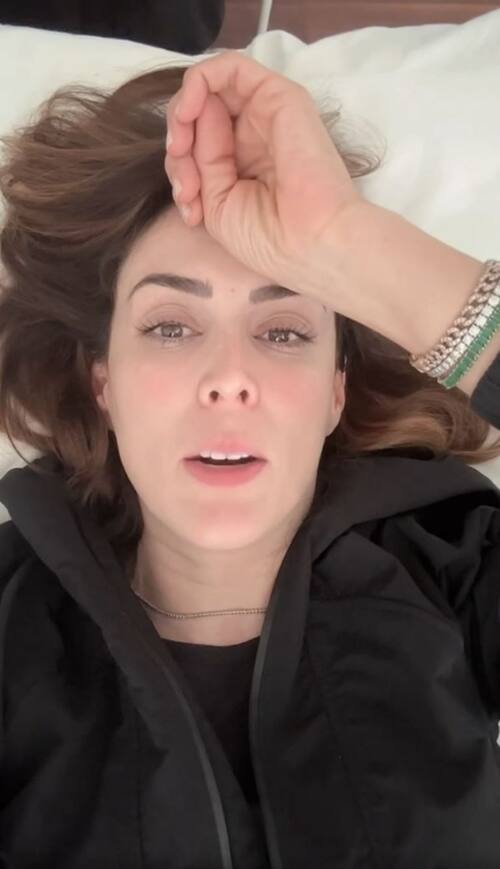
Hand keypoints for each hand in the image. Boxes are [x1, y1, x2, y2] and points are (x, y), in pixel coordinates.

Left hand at [164, 50, 362, 297]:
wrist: (309, 243)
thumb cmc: (268, 238)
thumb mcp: (216, 204)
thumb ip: (200, 160)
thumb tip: (193, 117)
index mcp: (241, 161)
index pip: (195, 142)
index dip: (179, 166)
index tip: (188, 204)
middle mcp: (252, 132)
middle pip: (197, 114)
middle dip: (177, 146)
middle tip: (185, 187)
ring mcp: (264, 112)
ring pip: (207, 89)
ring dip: (181, 114)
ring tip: (181, 152)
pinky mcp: (276, 93)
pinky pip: (229, 66)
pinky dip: (197, 82)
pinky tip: (188, 114)